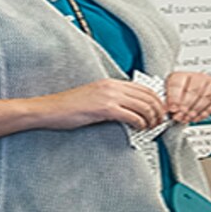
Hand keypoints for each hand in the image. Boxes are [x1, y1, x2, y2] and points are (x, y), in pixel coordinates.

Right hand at [36, 78, 165, 130]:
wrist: (50, 109)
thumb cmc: (69, 107)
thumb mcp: (95, 98)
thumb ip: (112, 99)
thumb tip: (129, 109)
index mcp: (111, 82)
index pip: (144, 87)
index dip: (156, 100)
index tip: (160, 111)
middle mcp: (112, 86)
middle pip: (147, 96)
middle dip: (158, 110)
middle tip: (159, 122)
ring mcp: (108, 96)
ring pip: (143, 106)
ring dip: (151, 118)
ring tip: (151, 127)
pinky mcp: (104, 109)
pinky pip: (131, 115)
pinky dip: (140, 123)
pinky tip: (139, 128)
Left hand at [164, 71, 210, 123]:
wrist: (193, 94)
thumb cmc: (180, 98)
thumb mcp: (170, 98)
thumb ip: (167, 102)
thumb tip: (164, 110)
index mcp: (181, 75)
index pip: (178, 83)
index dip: (174, 97)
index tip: (172, 109)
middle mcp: (197, 76)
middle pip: (193, 90)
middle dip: (186, 106)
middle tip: (181, 116)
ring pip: (206, 96)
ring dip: (196, 110)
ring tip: (189, 118)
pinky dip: (208, 110)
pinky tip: (199, 116)